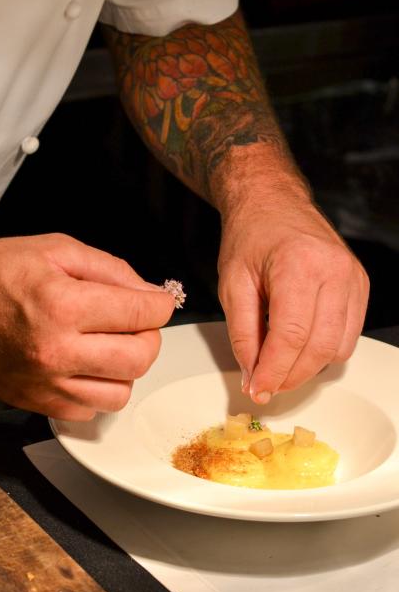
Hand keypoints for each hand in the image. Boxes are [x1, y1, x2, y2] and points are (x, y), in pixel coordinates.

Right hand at [0, 234, 174, 419]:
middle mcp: (54, 350)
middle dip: (149, 336)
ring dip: (124, 368)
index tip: (159, 301)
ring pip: (119, 393)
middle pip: (139, 359)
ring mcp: (42, 383)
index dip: (161, 304)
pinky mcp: (32, 402)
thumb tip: (149, 292)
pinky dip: (95, 389)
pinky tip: (82, 364)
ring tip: (107, 344)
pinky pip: (88, 411)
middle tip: (135, 322)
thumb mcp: (56, 249)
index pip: (142, 313)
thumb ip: (110, 269)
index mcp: (62, 304)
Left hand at [217, 197, 368, 403]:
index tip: (258, 390)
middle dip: (291, 375)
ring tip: (278, 363)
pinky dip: (323, 349)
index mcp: (299, 265)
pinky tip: (298, 344)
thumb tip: (253, 376)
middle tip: (265, 385)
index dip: (274, 370)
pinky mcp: (359, 285)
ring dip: (308, 366)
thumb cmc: (250, 237)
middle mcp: (334, 271)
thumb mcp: (232, 284)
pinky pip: (348, 334)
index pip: (292, 335)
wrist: (273, 202)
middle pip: (319, 347)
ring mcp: (352, 278)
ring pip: (338, 347)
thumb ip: (242, 333)